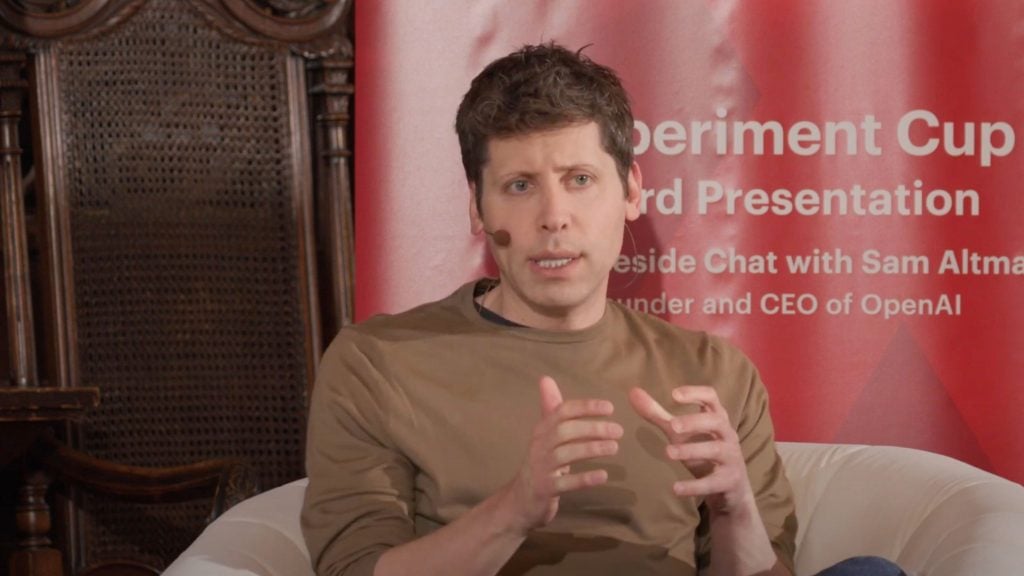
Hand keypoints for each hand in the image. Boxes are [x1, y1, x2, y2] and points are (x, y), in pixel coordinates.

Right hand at [500, 375, 622, 533]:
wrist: (520, 500)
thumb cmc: (539, 463)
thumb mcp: (544, 435)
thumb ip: (550, 409)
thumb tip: (545, 378)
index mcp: (542, 430)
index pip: (562, 411)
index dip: (586, 407)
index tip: (610, 407)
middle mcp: (539, 446)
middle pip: (565, 431)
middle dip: (592, 427)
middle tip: (618, 430)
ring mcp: (541, 468)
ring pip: (566, 454)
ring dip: (592, 449)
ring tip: (615, 448)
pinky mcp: (545, 489)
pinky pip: (566, 483)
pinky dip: (585, 478)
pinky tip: (603, 476)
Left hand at [628, 386, 753, 515]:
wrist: (731, 489)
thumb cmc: (702, 452)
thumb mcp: (679, 433)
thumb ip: (657, 414)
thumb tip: (633, 392)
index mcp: (716, 418)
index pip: (711, 397)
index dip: (695, 393)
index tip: (674, 395)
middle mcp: (727, 435)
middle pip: (715, 421)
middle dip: (694, 422)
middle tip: (672, 426)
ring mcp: (731, 458)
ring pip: (715, 450)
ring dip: (691, 450)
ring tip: (668, 452)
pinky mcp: (729, 481)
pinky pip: (713, 482)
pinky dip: (694, 486)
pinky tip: (675, 489)